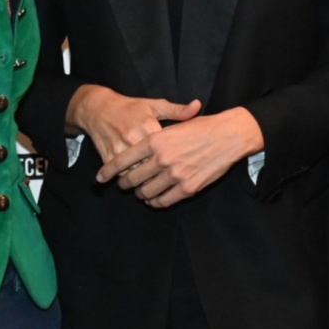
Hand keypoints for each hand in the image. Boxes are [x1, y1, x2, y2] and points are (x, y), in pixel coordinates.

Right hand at [66, 85, 200, 167]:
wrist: (98, 109)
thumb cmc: (131, 108)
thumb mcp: (154, 105)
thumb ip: (177, 110)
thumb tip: (198, 105)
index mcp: (148, 126)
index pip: (166, 150)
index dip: (174, 160)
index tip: (179, 164)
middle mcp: (133, 138)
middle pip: (151, 165)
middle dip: (159, 174)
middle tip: (168, 179)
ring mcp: (119, 148)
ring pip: (136, 173)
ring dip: (143, 180)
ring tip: (152, 183)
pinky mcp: (107, 156)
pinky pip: (120, 174)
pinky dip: (128, 178)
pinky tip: (135, 180)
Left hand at [96, 107, 263, 208]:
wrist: (229, 135)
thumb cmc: (201, 127)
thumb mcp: (173, 126)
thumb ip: (153, 139)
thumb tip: (135, 149)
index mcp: (155, 140)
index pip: (122, 160)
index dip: (107, 172)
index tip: (100, 178)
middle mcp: (161, 159)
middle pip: (131, 179)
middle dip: (124, 184)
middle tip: (123, 185)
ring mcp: (174, 175)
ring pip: (145, 193)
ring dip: (140, 195)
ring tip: (140, 192)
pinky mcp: (188, 188)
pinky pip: (163, 201)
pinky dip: (155, 202)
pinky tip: (155, 199)